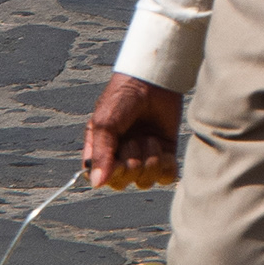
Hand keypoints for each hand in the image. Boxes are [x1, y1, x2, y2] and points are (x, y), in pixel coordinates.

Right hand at [82, 72, 181, 188]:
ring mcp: (144, 157)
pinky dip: (166, 167)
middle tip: (134, 140)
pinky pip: (166, 177)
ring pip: (145, 181)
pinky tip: (165, 151)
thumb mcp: (104, 123)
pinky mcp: (166, 154)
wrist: (152, 81)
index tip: (117, 159)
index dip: (112, 173)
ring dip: (149, 161)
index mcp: (102, 150)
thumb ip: (100, 154)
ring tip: (150, 139)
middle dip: (131, 163)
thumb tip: (97, 184)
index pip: (102, 179)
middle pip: (123, 183)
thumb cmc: (122, 97)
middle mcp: (122, 157)